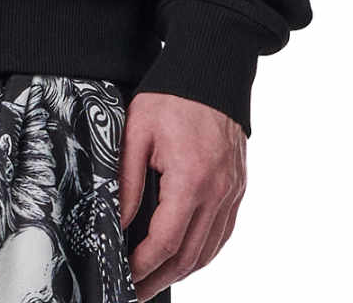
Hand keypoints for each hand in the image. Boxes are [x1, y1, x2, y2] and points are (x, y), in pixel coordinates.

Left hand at [119, 92, 246, 296]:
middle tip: (134, 292)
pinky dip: (202, 253)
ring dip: (181, 272)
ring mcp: (233, 192)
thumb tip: (114, 221)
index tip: (122, 275)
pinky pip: (222, 234)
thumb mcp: (136, 131)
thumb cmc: (172, 96)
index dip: (142, 266)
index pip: (165, 241)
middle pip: (189, 257)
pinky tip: (183, 258)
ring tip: (154, 280)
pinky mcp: (238, 188)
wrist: (211, 70)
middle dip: (158, 279)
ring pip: (209, 251)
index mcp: (192, 179)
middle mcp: (218, 192)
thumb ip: (125, 180)